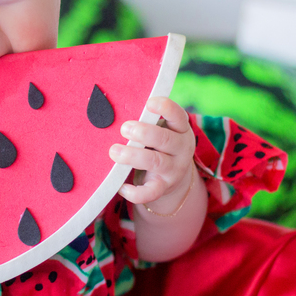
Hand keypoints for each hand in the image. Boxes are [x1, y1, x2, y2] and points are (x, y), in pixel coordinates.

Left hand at [108, 97, 196, 213]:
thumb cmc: (158, 144)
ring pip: (156, 162)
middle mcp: (181, 149)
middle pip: (165, 139)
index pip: (178, 116)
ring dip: (134, 156)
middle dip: (144, 133)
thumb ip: (146, 121)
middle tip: (124, 128)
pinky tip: (121, 187)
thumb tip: (114, 112)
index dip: (166, 108)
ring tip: (114, 151)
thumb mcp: (160, 130)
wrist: (171, 177)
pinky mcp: (163, 187)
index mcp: (180, 129)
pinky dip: (135, 192)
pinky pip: (151, 192)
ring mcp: (174, 170)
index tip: (149, 102)